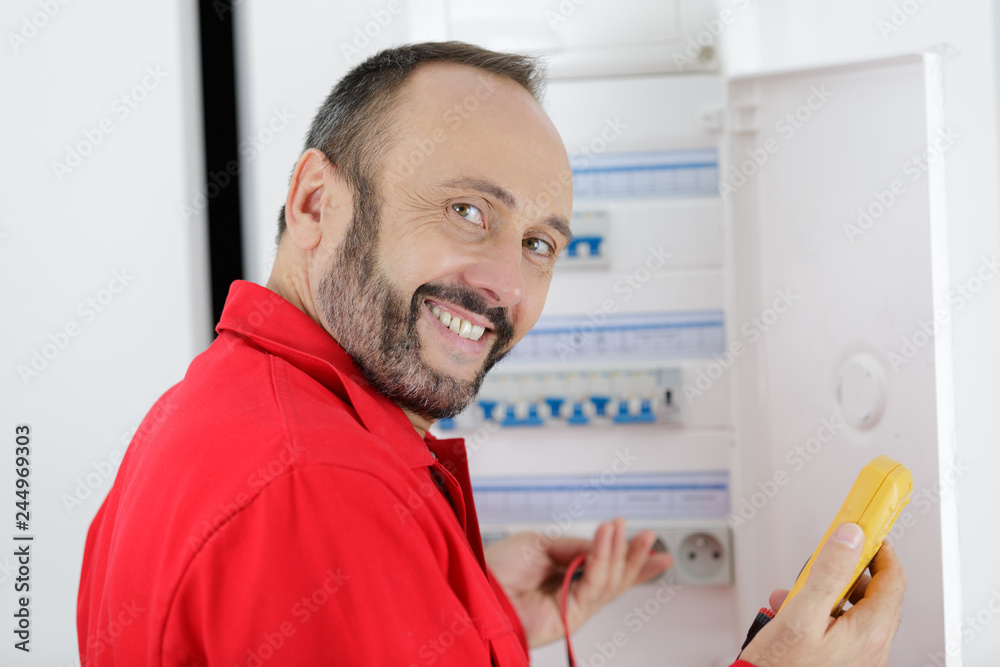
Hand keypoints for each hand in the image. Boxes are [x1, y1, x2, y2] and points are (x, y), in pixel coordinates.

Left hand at [484, 517, 672, 647]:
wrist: (477, 586)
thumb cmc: (496, 567)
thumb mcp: (541, 544)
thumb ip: (575, 547)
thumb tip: (603, 543)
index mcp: (563, 573)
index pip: (604, 567)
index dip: (630, 558)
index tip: (651, 545)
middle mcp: (571, 591)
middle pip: (614, 578)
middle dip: (635, 558)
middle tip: (650, 538)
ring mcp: (572, 606)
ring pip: (610, 583)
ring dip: (621, 553)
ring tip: (623, 528)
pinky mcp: (571, 617)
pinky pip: (595, 586)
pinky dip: (603, 560)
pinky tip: (607, 538)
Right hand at [739, 523, 906, 666]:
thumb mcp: (800, 615)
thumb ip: (827, 573)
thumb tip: (849, 539)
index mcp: (868, 633)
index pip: (892, 579)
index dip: (880, 550)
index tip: (866, 532)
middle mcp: (871, 648)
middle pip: (876, 594)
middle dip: (851, 570)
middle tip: (832, 555)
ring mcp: (858, 658)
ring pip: (857, 611)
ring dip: (831, 591)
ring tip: (802, 586)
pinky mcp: (843, 662)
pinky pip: (842, 628)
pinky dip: (822, 611)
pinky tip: (793, 610)